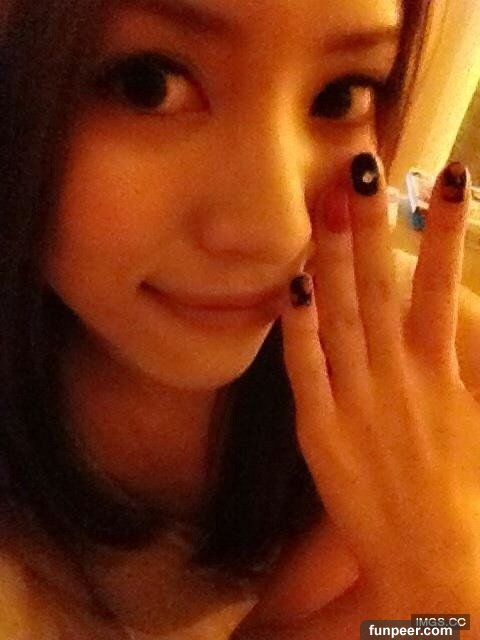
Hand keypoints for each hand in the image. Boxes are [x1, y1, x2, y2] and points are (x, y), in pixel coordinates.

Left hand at [280, 155, 479, 610]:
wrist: (433, 558)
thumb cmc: (463, 486)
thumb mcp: (477, 414)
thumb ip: (467, 359)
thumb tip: (456, 302)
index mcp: (440, 373)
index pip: (445, 286)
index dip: (446, 230)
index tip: (451, 175)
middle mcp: (397, 378)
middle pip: (383, 288)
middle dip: (374, 225)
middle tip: (364, 168)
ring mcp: (355, 401)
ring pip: (342, 316)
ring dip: (334, 259)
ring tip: (329, 203)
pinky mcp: (320, 429)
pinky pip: (306, 370)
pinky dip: (299, 329)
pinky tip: (291, 287)